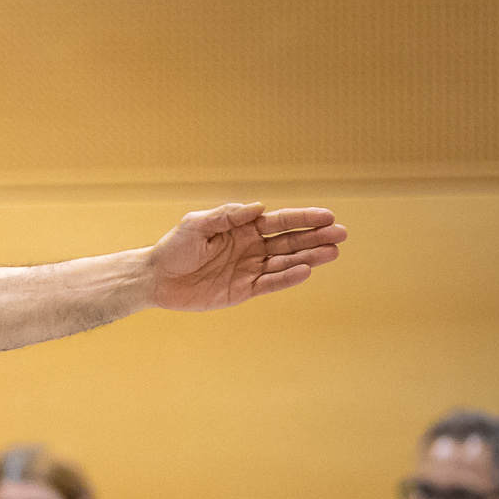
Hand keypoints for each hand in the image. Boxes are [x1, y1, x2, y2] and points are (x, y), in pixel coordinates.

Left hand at [146, 203, 344, 311]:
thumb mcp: (196, 225)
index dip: (304, 219)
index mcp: (244, 229)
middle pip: (290, 241)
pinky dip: (287, 278)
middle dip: (316, 237)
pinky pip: (269, 283)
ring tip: (333, 252)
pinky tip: (305, 271)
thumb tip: (258, 207)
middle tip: (341, 234)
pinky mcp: (242, 291)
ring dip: (309, 257)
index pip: (280, 222)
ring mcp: (249, 269)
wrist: (156, 278)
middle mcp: (251, 248)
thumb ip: (226, 216)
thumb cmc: (174, 247)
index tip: (327, 216)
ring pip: (285, 262)